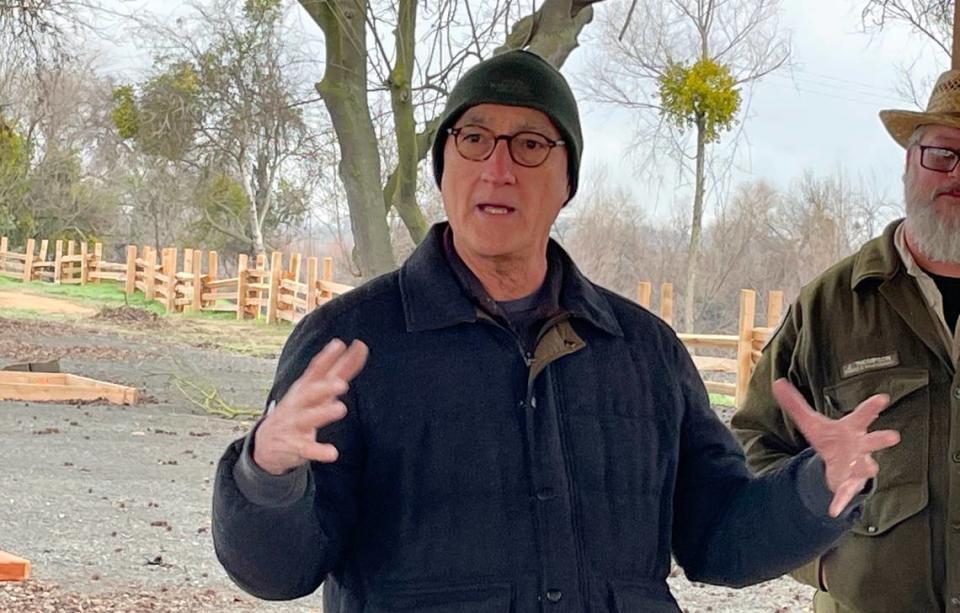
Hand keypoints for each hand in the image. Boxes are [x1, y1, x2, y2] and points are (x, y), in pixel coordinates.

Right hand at [254, 339, 368, 475]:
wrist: (266, 443)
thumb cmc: (299, 409)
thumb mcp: (316, 389)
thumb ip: (340, 370)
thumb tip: (361, 347)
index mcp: (305, 388)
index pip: (316, 370)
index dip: (326, 358)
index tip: (339, 344)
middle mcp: (299, 403)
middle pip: (310, 393)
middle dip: (324, 388)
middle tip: (341, 384)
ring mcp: (295, 424)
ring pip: (309, 418)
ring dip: (323, 413)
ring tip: (340, 409)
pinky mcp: (295, 445)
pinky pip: (307, 449)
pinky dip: (319, 451)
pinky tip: (332, 453)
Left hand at [772, 378, 899, 516]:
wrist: (837, 465)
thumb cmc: (830, 439)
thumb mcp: (810, 423)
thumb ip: (795, 404)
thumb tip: (777, 383)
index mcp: (851, 430)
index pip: (862, 416)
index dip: (872, 407)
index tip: (883, 398)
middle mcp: (859, 447)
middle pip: (873, 441)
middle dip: (881, 438)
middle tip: (893, 436)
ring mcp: (858, 466)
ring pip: (867, 467)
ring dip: (868, 467)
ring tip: (870, 467)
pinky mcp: (850, 484)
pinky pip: (846, 494)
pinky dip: (840, 501)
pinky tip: (833, 510)